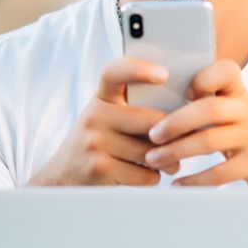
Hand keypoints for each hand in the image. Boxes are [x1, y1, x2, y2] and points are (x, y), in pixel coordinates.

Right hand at [29, 57, 179, 185]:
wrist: (62, 177)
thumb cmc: (98, 143)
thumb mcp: (106, 117)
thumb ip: (133, 108)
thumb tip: (183, 107)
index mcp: (101, 98)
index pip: (115, 72)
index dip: (139, 69)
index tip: (163, 74)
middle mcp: (95, 116)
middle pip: (151, 120)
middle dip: (174, 136)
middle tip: (184, 142)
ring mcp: (96, 142)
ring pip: (152, 151)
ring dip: (168, 161)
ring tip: (168, 162)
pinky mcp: (101, 169)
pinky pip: (146, 174)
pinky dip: (153, 177)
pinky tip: (147, 174)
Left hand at [142, 60, 247, 187]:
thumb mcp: (239, 115)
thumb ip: (211, 105)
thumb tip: (158, 106)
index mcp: (242, 95)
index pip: (226, 70)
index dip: (202, 78)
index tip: (182, 93)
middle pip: (208, 108)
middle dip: (175, 122)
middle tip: (152, 135)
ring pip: (209, 140)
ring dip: (176, 151)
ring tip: (154, 159)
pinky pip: (219, 172)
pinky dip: (194, 179)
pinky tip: (178, 183)